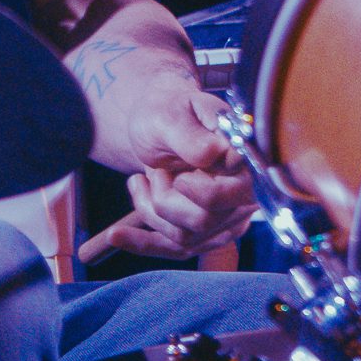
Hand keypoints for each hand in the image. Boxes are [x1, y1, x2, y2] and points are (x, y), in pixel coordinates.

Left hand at [77, 80, 256, 264]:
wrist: (160, 119)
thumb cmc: (169, 111)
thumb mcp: (172, 114)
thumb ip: (191, 136)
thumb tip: (213, 153)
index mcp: (245, 161)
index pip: (236, 194)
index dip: (199, 189)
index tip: (174, 174)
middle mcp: (242, 195)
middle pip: (205, 220)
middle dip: (166, 198)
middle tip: (157, 170)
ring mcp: (223, 218)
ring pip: (185, 237)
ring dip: (151, 209)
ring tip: (144, 179)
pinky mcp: (201, 233)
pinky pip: (173, 249)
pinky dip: (141, 243)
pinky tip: (115, 236)